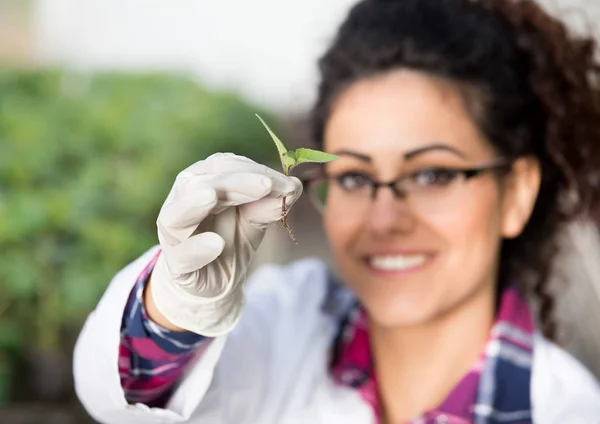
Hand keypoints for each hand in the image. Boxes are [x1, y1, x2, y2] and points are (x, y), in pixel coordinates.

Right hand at [149, 153, 302, 335]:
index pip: (225, 166)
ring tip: (212, 197)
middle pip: (204, 183)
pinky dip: (197, 248)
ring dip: (195, 203)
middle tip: (267, 185)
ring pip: (179, 212)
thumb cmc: (232, 239)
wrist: (216, 279)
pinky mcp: (174, 262)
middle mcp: (183, 199)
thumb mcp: (256, 219)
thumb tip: (293, 187)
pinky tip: (216, 244)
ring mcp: (174, 231)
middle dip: (236, 182)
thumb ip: (269, 203)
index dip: (255, 171)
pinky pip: (182, 254)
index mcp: (203, 180)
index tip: (287, 183)